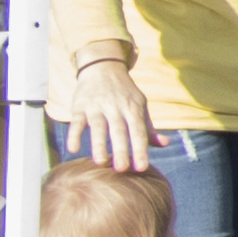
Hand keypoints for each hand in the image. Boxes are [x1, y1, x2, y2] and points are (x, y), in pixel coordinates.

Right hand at [61, 57, 156, 172]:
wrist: (103, 67)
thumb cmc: (125, 93)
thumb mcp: (140, 106)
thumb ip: (148, 128)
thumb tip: (164, 144)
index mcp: (133, 109)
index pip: (138, 132)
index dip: (140, 149)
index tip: (141, 167)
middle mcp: (116, 107)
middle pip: (119, 131)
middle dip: (121, 150)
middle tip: (122, 169)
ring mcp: (97, 106)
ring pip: (98, 127)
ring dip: (98, 144)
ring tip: (100, 162)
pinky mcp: (80, 105)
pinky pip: (76, 121)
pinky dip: (74, 134)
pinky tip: (73, 149)